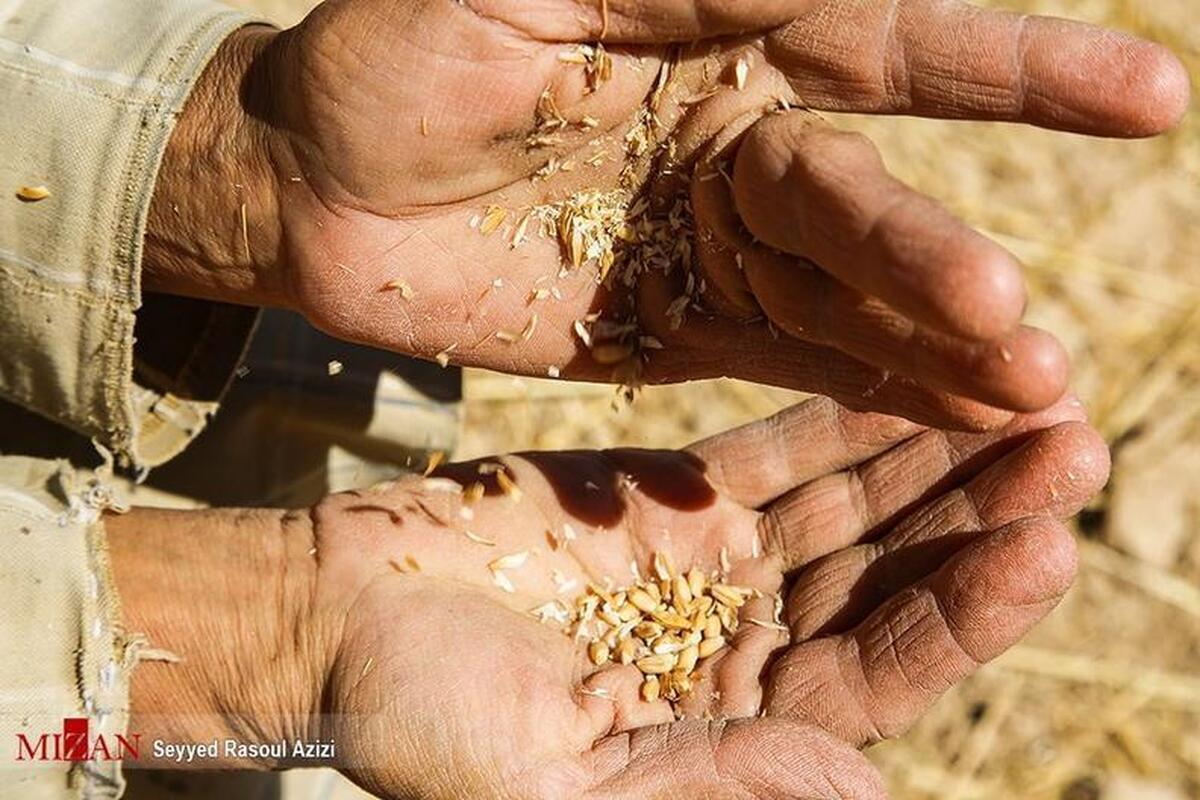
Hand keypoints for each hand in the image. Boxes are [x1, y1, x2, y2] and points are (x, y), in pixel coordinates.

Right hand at [109, 396, 1103, 795]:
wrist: (336, 618)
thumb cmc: (418, 719)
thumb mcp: (554, 784)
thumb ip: (705, 789)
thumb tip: (859, 790)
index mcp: (735, 738)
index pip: (880, 672)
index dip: (964, 610)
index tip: (1045, 539)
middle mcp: (748, 653)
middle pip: (888, 577)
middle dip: (979, 513)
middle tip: (1070, 438)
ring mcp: (718, 568)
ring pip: (849, 505)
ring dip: (931, 450)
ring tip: (1019, 389)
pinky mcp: (675, 498)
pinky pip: (778, 451)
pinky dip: (842, 416)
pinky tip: (908, 374)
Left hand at [144, 0, 1187, 429]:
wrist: (315, 174)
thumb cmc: (399, 42)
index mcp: (725, 33)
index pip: (893, 46)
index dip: (1017, 71)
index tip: (1150, 97)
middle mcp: (740, 141)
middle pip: (867, 201)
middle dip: (945, 260)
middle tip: (1025, 324)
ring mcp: (711, 246)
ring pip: (841, 298)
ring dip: (927, 348)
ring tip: (1021, 398)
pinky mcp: (673, 331)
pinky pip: (784, 359)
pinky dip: (863, 388)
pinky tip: (946, 421)